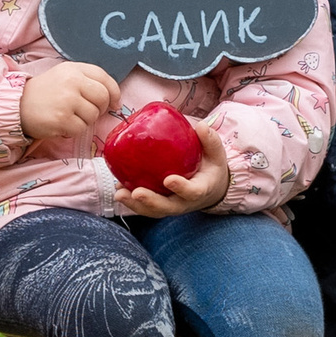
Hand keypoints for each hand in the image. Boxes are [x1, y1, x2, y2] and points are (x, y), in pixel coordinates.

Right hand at [20, 61, 120, 145]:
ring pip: (93, 115)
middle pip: (103, 98)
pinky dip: (73, 130)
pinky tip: (61, 124)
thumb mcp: (65, 76)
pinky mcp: (61, 119)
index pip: (105, 78)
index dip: (114, 92)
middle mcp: (72, 81)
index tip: (113, 103)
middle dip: (100, 108)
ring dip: (84, 120)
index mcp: (74, 69)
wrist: (17, 104)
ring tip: (68, 116)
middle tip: (87, 112)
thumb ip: (89, 82)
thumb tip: (115, 102)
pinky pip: (81, 129)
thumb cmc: (46, 92)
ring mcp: (67, 100)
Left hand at [116, 117, 232, 217]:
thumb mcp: (216, 154)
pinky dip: (131, 201)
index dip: (180, 188)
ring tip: (119, 193)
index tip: (169, 179)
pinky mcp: (160, 205)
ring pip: (153, 210)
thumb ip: (210, 141)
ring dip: (135, 205)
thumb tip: (201, 126)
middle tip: (136, 193)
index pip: (192, 192)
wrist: (210, 188)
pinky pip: (145, 207)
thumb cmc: (211, 168)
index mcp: (200, 190)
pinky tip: (118, 189)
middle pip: (167, 207)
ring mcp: (171, 205)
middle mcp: (184, 202)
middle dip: (151, 201)